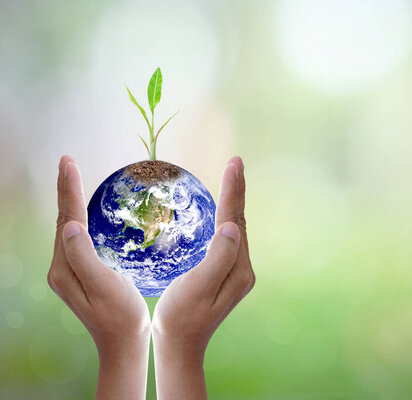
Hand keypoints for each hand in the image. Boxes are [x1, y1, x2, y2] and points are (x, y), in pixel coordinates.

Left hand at [47, 155, 150, 399]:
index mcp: (65, 268)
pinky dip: (80, 217)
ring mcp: (70, 271)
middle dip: (65, 189)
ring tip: (73, 179)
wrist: (123, 343)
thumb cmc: (121, 315)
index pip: (66, 219)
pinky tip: (87, 213)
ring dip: (70, 201)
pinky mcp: (81, 274)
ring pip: (68, 228)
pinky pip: (78, 238)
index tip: (69, 162)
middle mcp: (62, 267)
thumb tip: (70, 225)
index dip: (68, 190)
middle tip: (67, 162)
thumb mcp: (103, 285)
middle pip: (63, 220)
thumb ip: (84, 256)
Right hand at [152, 156, 254, 399]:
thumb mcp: (198, 287)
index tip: (234, 164)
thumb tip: (233, 227)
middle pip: (239, 221)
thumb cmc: (181, 317)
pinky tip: (220, 212)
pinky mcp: (227, 274)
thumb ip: (217, 258)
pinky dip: (225, 218)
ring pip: (235, 229)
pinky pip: (228, 239)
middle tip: (235, 162)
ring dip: (233, 202)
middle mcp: (242, 268)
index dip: (233, 191)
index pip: (235, 221)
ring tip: (232, 177)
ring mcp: (236, 272)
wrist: (180, 345)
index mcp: (237, 269)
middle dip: (237, 190)